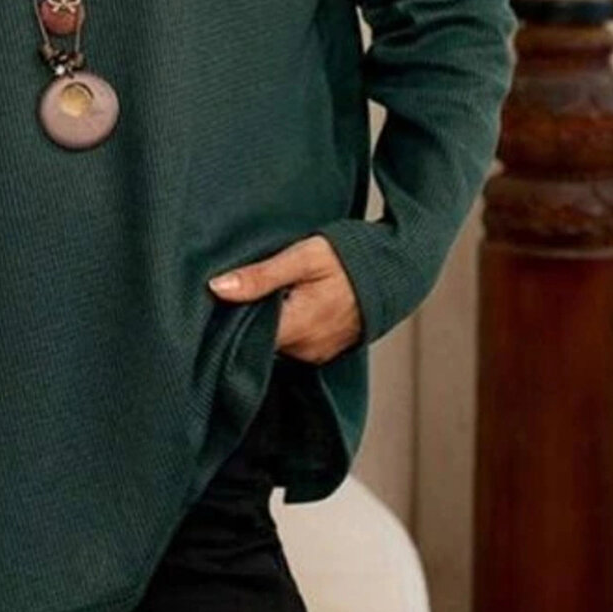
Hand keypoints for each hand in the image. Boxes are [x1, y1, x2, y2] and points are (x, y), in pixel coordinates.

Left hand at [207, 234, 363, 364]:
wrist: (396, 271)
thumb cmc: (350, 257)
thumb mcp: (302, 257)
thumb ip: (260, 276)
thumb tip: (216, 288)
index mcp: (296, 327)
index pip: (244, 336)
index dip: (227, 317)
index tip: (216, 298)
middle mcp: (305, 349)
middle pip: (258, 341)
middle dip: (246, 318)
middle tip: (241, 288)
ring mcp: (316, 354)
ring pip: (274, 344)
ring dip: (267, 323)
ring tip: (267, 293)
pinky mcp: (323, 352)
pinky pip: (292, 345)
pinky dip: (285, 328)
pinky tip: (284, 305)